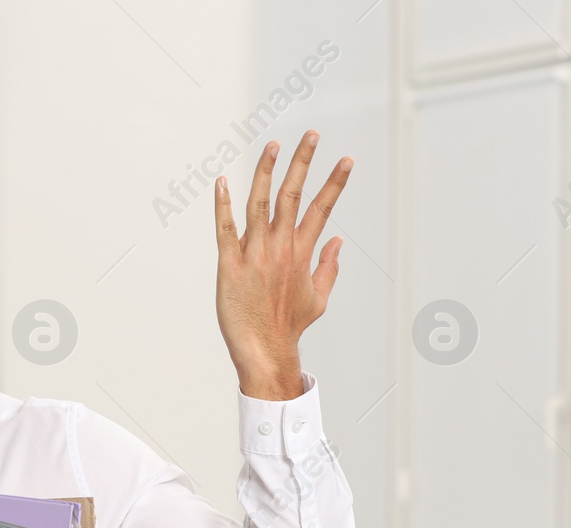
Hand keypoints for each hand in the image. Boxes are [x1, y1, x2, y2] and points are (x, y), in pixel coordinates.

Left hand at [214, 129, 353, 399]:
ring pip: (259, 203)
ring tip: (274, 145)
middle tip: (311, 134)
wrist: (264, 350)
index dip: (336, 182)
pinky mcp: (229, 265)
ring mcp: (254, 254)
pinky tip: (223, 181)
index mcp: (302, 253)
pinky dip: (223, 204)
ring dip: (266, 171)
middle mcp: (280, 247)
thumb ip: (329, 266)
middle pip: (293, 195)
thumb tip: (337, 240)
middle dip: (304, 162)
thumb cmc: (289, 326)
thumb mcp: (318, 297)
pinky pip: (225, 228)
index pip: (322, 208)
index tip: (347, 159)